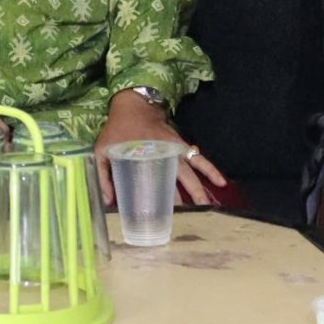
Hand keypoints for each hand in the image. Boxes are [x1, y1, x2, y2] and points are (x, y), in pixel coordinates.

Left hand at [94, 89, 228, 207]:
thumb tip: (106, 201)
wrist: (134, 105)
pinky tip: (221, 182)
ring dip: (199, 189)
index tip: (162, 216)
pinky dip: (211, 169)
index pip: (155, 182)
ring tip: (207, 207)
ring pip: (191, 172)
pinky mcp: (181, 145)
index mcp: (145, 157)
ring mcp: (175, 149)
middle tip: (187, 218)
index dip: (159, 199)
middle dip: (184, 199)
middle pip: (177, 179)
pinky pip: (199, 158)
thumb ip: (103, 175)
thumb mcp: (102, 150)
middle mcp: (164, 154)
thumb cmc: (117, 129)